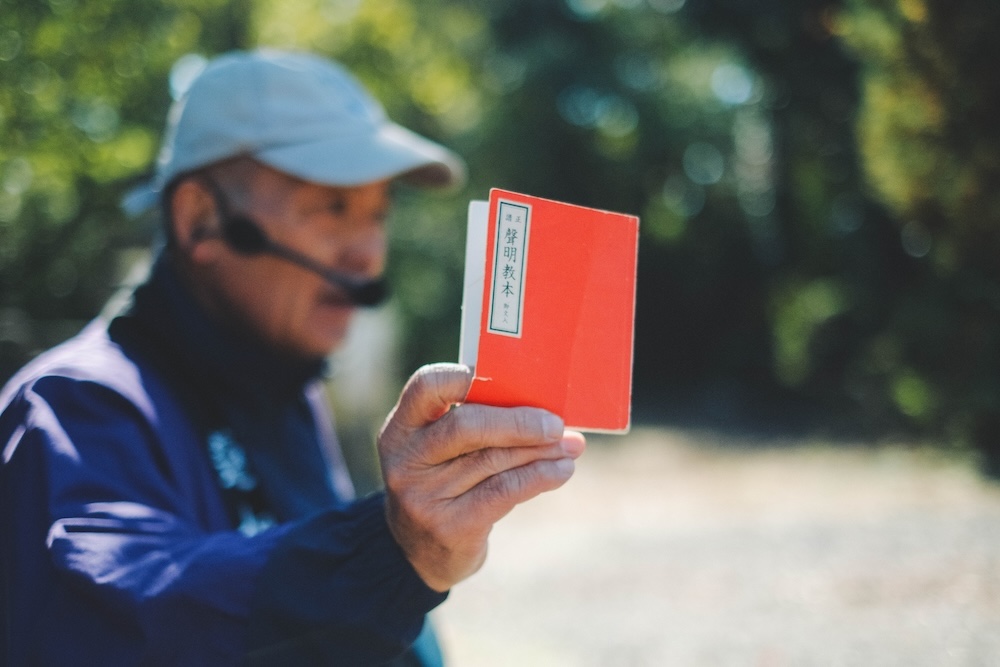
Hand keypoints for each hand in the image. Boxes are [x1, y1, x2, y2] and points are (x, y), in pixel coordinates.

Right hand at [377, 363, 585, 591]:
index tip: (509, 380)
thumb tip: (544, 406)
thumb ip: (473, 426)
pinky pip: (505, 491)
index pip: (427, 386)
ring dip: (541, 450)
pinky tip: (562, 471)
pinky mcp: (451, 526)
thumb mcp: (438, 453)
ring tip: (571, 445)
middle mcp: (406, 460)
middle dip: (519, 421)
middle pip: (467, 426)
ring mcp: (424, 496)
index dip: (465, 376)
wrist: (419, 555)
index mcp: (400, 429)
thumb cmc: (443, 486)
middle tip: (556, 423)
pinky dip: (540, 477)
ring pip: (493, 460)